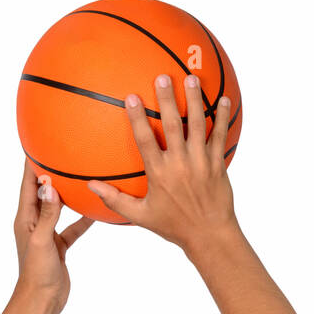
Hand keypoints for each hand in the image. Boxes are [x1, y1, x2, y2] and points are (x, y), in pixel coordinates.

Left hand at [13, 159, 91, 311]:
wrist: (42, 300)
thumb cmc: (37, 273)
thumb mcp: (43, 240)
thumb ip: (48, 213)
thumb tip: (50, 185)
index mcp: (25, 219)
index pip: (28, 185)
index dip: (32, 165)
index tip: (38, 145)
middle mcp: (34, 223)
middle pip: (42, 193)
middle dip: (50, 174)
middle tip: (62, 155)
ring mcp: (46, 235)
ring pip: (58, 209)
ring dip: (67, 195)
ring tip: (78, 178)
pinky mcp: (58, 246)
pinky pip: (71, 228)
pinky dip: (81, 220)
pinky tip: (93, 211)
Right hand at [87, 75, 237, 255]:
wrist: (209, 236)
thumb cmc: (173, 226)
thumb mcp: (141, 216)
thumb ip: (116, 199)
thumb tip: (91, 186)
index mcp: (159, 174)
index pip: (145, 141)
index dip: (138, 118)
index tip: (132, 97)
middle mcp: (179, 165)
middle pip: (172, 125)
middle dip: (167, 99)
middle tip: (163, 76)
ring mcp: (200, 162)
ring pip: (197, 125)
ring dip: (195, 100)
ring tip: (191, 78)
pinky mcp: (217, 164)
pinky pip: (219, 136)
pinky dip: (221, 117)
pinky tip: (222, 99)